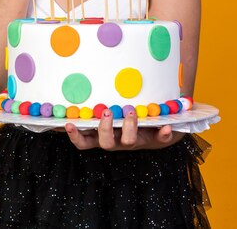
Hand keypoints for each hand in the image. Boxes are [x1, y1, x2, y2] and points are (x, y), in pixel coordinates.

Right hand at [64, 109, 184, 150]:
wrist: (155, 128)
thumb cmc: (124, 118)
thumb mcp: (110, 114)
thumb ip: (95, 106)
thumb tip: (74, 92)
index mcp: (104, 136)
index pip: (85, 142)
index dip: (76, 136)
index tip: (69, 124)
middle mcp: (117, 142)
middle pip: (106, 144)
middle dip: (105, 128)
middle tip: (107, 111)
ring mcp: (136, 142)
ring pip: (129, 142)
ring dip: (129, 127)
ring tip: (131, 111)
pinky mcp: (155, 140)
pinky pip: (160, 140)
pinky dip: (163, 134)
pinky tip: (167, 126)